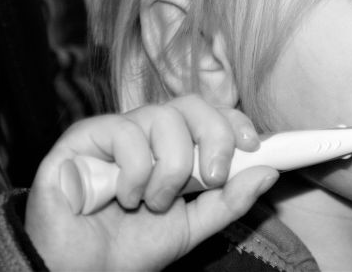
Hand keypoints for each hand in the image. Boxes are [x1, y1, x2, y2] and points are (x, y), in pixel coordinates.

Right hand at [24, 95, 278, 270]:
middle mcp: (145, 131)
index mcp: (173, 145)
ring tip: (154, 203)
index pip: (210, 112)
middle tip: (211, 177)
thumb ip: (230, 200)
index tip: (252, 145)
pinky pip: (124, 132)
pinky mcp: (82, 138)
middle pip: (192, 104)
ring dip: (169, 168)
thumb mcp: (194, 225)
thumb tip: (269, 171)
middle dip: (213, 137)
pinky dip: (135, 171)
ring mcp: (114, 131)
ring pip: (162, 117)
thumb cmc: (132, 246)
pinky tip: (123, 197)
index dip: (234, 121)